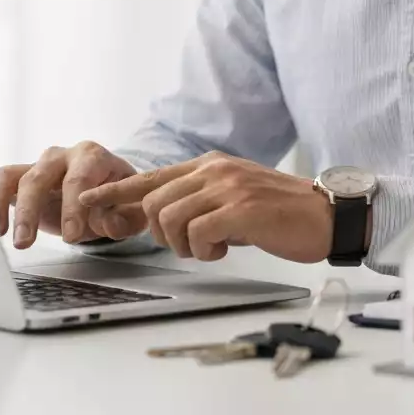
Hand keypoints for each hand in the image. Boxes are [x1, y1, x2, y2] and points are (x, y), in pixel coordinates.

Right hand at [0, 141, 143, 248]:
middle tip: (26, 243)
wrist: (107, 189)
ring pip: (15, 177)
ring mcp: (40, 164)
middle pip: (40, 174)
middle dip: (32, 209)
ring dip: (8, 209)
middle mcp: (63, 155)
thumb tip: (110, 224)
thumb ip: (125, 217)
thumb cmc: (118, 197)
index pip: (79, 177)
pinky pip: (1, 182)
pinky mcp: (22, 178)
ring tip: (10, 241)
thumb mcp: (130, 209)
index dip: (74, 206)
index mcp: (92, 156)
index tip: (72, 237)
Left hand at [78, 152, 332, 263]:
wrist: (326, 214)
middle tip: (188, 245)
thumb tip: (159, 219)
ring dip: (182, 245)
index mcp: (208, 165)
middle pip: (152, 202)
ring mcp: (228, 186)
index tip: (87, 203)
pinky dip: (205, 249)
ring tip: (212, 246)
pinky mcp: (242, 208)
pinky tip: (226, 248)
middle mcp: (213, 170)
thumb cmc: (279, 212)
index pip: (150, 178)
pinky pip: (197, 233)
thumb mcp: (232, 199)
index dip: (115, 193)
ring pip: (169, 217)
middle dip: (157, 233)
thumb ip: (198, 202)